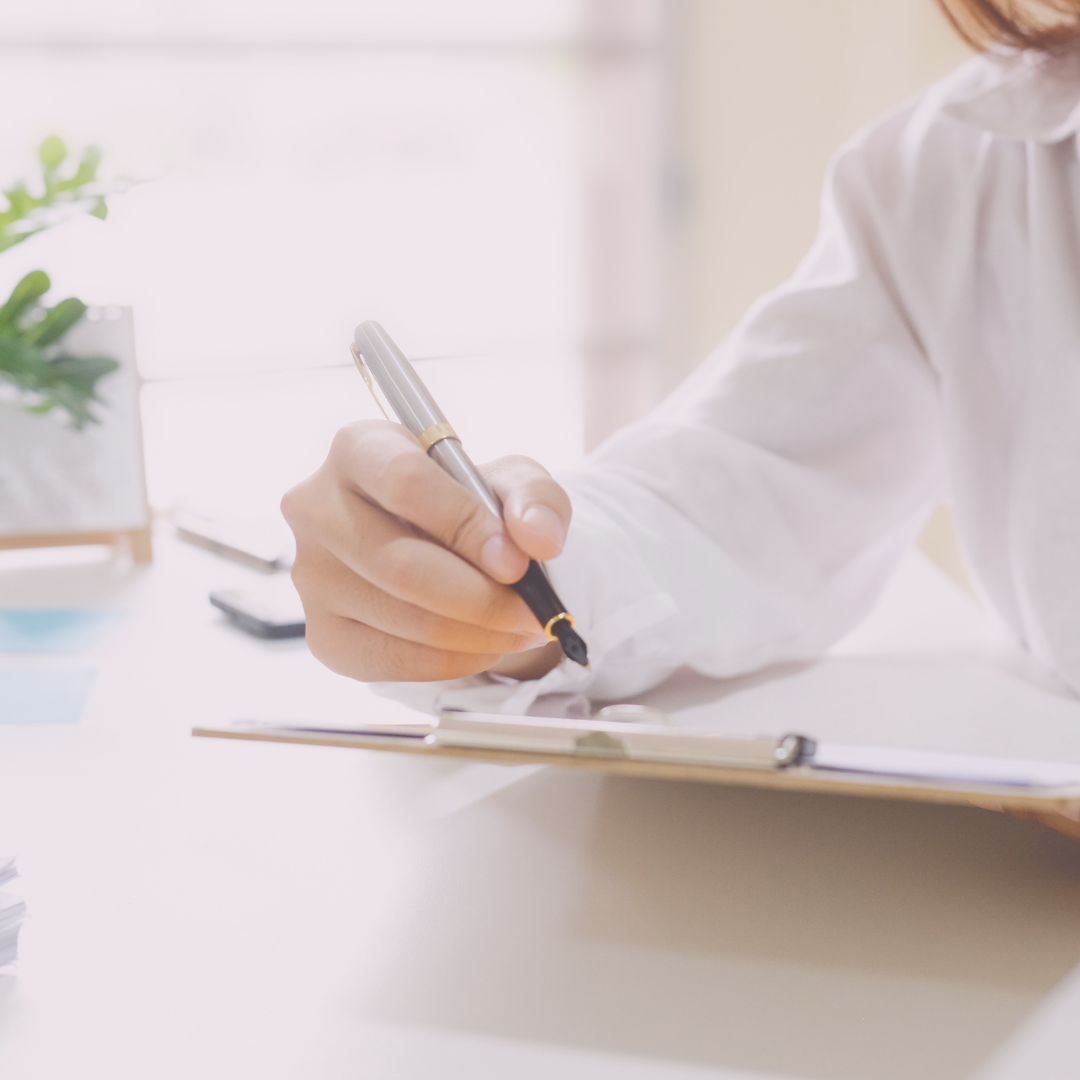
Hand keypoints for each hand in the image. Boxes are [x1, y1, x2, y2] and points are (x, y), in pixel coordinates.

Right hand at [281, 420, 570, 681]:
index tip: (516, 563)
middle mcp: (317, 508)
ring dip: (479, 635)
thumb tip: (539, 539)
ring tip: (520, 628)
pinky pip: (394, 662)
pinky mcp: (324, 633)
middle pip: (401, 565)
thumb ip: (536, 498)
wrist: (443, 550)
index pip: (405, 482)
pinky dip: (454, 661)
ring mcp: (311, 575)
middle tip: (532, 612)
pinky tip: (484, 644)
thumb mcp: (514, 482)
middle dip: (482, 598)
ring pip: (404, 620)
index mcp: (359, 448)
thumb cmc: (472, 505)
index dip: (465, 526)